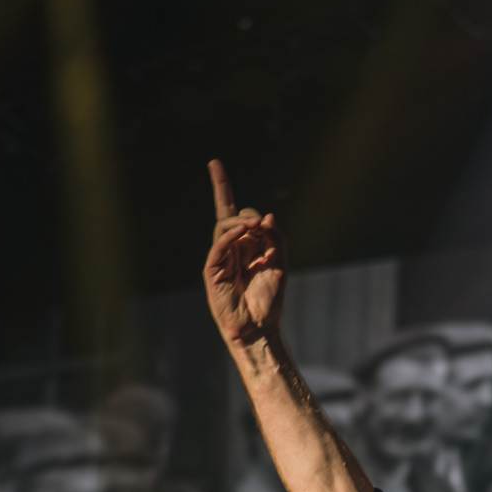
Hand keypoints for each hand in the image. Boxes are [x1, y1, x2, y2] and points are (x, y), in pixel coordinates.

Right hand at [202, 158, 285, 349]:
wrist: (260, 329)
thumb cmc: (269, 301)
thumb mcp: (280, 265)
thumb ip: (275, 239)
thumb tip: (266, 216)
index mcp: (244, 245)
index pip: (232, 211)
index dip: (222, 187)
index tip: (214, 163)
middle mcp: (229, 248)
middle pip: (229, 215)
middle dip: (245, 214)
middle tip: (260, 226)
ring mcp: (219, 259)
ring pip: (222, 228)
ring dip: (239, 223)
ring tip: (254, 228)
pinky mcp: (212, 271)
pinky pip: (217, 246)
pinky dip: (229, 235)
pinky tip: (242, 232)